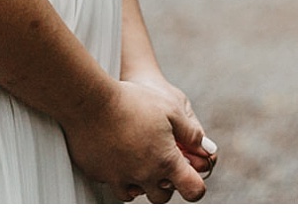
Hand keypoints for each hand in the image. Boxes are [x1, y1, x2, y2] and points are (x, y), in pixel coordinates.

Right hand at [63, 79, 210, 202]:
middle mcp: (143, 175)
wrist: (91, 101)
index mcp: (165, 161)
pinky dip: (119, 174)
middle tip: (163, 163)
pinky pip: (113, 182)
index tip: (192, 177)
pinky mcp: (98, 174)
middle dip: (166, 184)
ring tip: (139, 157)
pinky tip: (119, 154)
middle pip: (162, 197)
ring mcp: (119, 177)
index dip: (197, 186)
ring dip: (141, 181)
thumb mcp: (172, 109)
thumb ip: (191, 133)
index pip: (192, 190)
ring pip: (135, 193)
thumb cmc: (134, 101)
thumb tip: (207, 148)